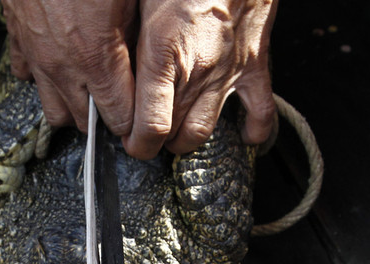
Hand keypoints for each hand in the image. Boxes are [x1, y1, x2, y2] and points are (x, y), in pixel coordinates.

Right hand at [3, 0, 137, 135]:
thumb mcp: (132, 1)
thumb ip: (139, 36)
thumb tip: (149, 63)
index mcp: (95, 56)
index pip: (119, 117)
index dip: (134, 121)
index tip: (144, 116)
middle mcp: (61, 65)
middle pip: (83, 121)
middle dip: (104, 117)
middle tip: (121, 100)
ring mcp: (36, 56)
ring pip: (53, 109)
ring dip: (73, 104)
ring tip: (90, 89)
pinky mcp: (17, 40)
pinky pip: (27, 77)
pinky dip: (44, 77)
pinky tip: (60, 62)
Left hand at [124, 0, 277, 158]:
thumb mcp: (140, 5)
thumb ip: (126, 42)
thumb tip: (109, 67)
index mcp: (163, 56)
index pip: (150, 128)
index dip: (137, 144)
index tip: (130, 142)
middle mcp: (197, 71)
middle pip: (174, 135)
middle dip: (157, 141)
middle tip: (148, 132)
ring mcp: (228, 72)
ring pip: (205, 131)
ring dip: (188, 139)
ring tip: (177, 133)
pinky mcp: (254, 65)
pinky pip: (260, 113)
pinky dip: (255, 132)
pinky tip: (246, 137)